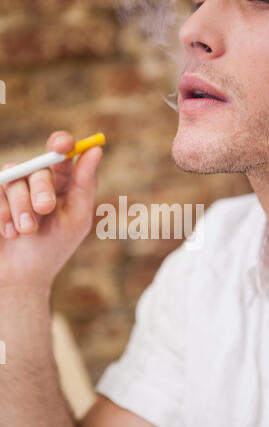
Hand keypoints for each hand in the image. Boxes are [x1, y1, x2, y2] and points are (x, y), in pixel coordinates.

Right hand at [0, 131, 102, 289]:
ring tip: (26, 231)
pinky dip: (3, 212)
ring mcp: (13, 188)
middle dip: (42, 188)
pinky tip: (9, 232)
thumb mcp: (76, 219)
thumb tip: (96, 150)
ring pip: (15, 177)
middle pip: (40, 167)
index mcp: (63, 184)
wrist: (20, 277)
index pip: (62, 153)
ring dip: (21, 206)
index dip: (62, 143)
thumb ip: (85, 185)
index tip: (63, 144)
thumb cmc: (52, 249)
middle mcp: (37, 181)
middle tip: (45, 209)